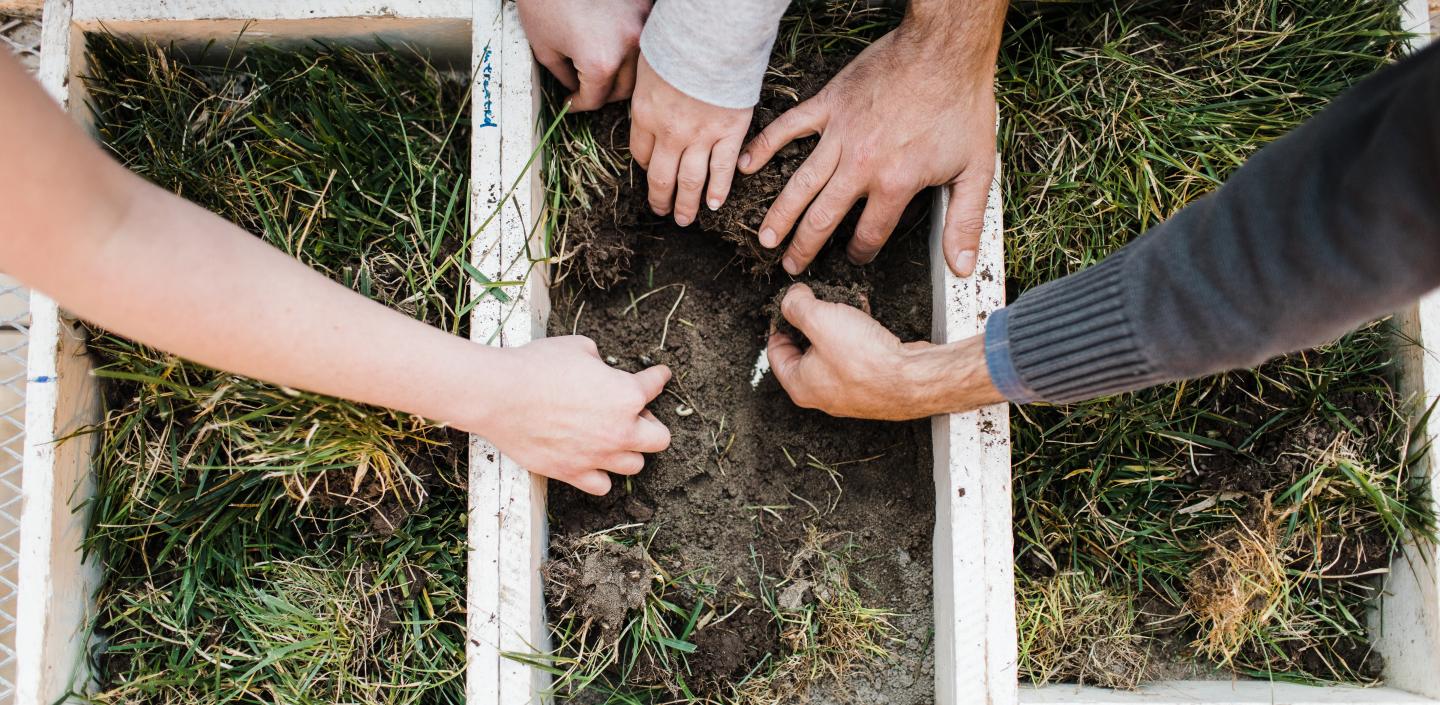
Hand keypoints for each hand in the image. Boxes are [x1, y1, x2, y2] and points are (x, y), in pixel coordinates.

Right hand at [479, 336, 671, 494]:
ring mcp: (598, 456)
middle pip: (659, 439)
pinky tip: (592, 462)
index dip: (658, 378)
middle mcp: (620, 430)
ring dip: (628, 451)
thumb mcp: (578, 347)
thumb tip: (600, 367)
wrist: (501, 395)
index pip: (655, 385)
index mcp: (627, 394)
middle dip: (650, 424)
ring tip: (612, 439)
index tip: (659, 376)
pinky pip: (602, 485)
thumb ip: (599, 360)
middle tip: (634, 415)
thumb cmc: (537, 365)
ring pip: (635, 466)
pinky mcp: (573, 473)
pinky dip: (601, 475)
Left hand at [517, 0, 650, 110]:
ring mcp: (641, 25)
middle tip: (586, 89)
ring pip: (639, 68)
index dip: (579, 104)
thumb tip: (577, 90)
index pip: (596, 99)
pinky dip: (630, 47)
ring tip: (602, 70)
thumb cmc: (543, 2)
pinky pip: (642, 40)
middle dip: (602, 93)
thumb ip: (566, 77)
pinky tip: (614, 44)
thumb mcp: (545, 50)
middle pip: (623, 89)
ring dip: (621, 74)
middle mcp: (628, 46)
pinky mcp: (644, 7)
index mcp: (601, 61)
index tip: (572, 102)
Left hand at [630, 53, 752, 226]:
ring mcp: (701, 137)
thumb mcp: (645, 64)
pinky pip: (722, 170)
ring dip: (686, 205)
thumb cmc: (677, 43)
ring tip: (684, 219)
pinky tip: (714, 205)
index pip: (640, 154)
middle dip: (660, 199)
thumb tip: (645, 98)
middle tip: (661, 211)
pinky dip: (718, 190)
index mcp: (645, 115)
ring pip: (690, 182)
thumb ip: (644, 88)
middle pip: (661, 177)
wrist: (711, 39)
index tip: (650, 172)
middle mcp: (670, 133)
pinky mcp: (729, 133)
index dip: (644, 167)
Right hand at [739, 19, 999, 275]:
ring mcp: (840, 134)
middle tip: (789, 265)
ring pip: (800, 185)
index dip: (861, 253)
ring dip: (780, 215)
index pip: (869, 234)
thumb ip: (966, 223)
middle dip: (803, 248)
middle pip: (822, 219)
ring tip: (764, 239)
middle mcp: (860, 165)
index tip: (856, 258)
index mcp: (894, 183)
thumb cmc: (962, 105)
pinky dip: (764, 147)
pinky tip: (745, 165)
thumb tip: (962, 267)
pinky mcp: (829, 105)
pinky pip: (788, 129)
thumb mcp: (976, 170)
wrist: (944, 50)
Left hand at [767, 285, 1002, 419]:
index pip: (775, 352)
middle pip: (805, 349)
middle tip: (817, 299)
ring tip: (843, 301)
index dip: (778, 323)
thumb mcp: (820, 319)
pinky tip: (865, 310)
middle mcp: (822, 393)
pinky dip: (858, 330)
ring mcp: (850, 390)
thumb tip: (790, 298)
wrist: (914, 378)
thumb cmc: (864, 358)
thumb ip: (797, 305)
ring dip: (837, 321)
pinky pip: (857, 351)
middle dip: (812, 319)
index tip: (787, 304)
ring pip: (833, 347)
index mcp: (800, 385)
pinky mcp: (873, 382)